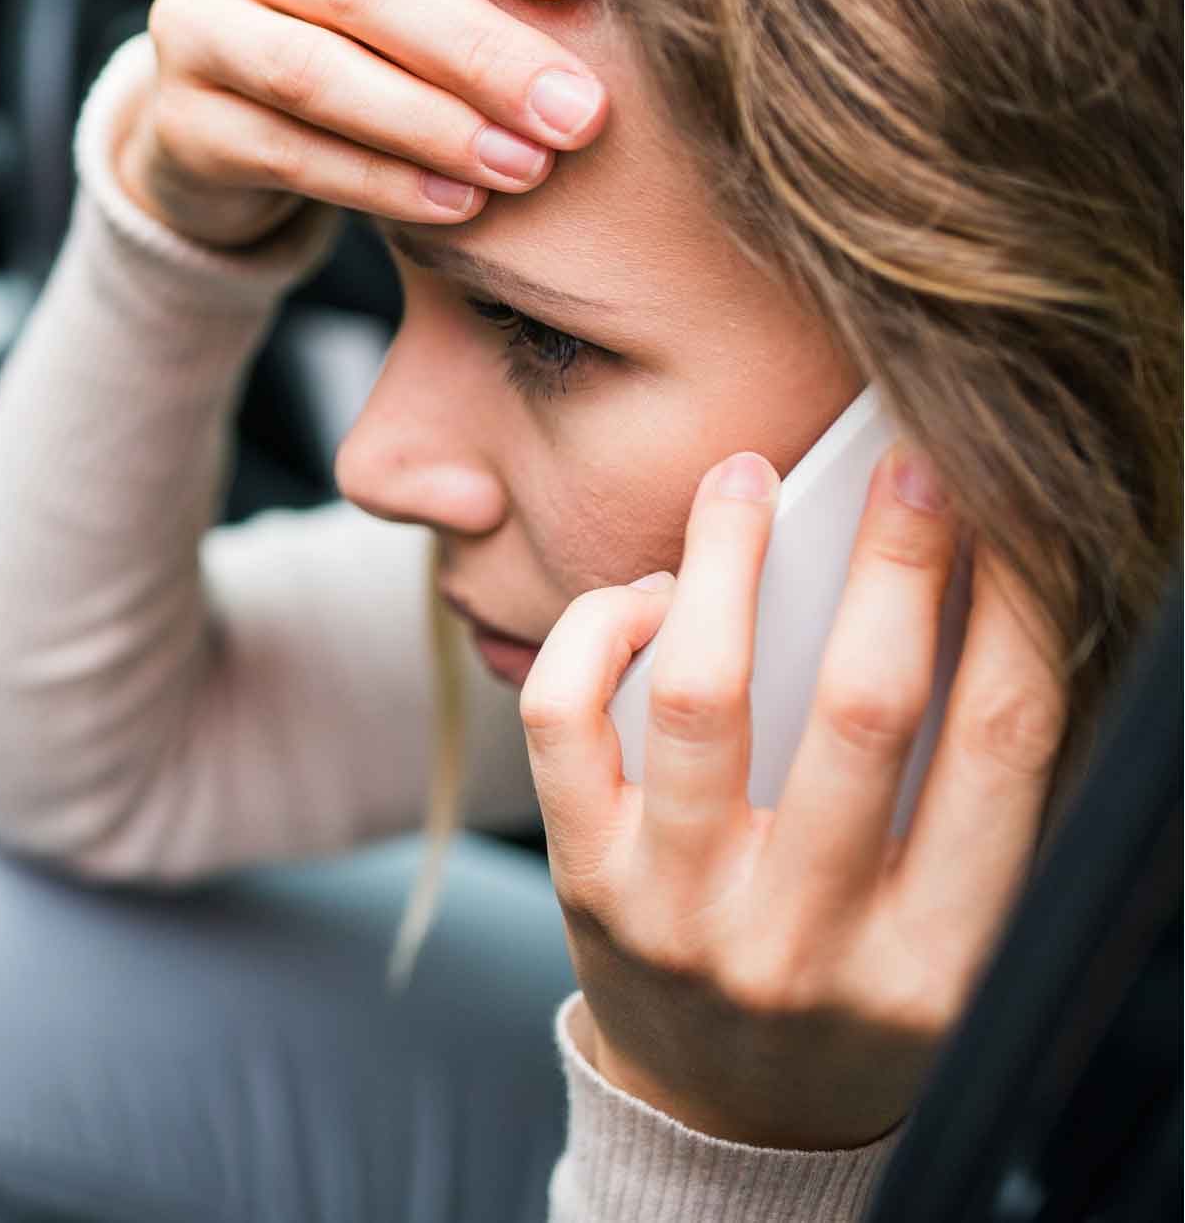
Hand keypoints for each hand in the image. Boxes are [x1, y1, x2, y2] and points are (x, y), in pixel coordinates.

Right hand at [114, 0, 607, 248]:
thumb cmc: (357, 36)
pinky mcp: (181, 124)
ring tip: (527, 167)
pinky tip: (458, 204)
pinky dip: (382, 183)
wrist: (222, 120)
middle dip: (483, 50)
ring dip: (435, 124)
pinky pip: (288, 153)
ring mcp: (193, 27)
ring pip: (316, 74)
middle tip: (578, 110)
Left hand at [520, 444, 1069, 1150]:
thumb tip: (945, 587)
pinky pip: (565, 719)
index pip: (1003, 745)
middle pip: (866, 708)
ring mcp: (685, 911)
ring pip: (701, 694)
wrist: (727, 1123)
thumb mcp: (938, 925)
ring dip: (727, 560)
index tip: (1011, 512)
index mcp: (938, 953)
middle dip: (897, 560)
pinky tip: (646, 596)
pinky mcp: (585, 880)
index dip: (1020, 607)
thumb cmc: (849, 990)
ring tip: (742, 480)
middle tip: (905, 462)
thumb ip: (954, 788)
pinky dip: (601, 627)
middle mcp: (810, 940)